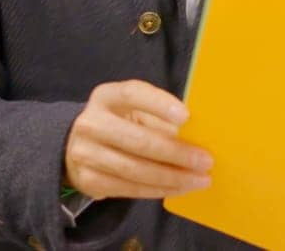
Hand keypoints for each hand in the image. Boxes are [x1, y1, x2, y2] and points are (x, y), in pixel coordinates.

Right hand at [63, 80, 212, 199]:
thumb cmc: (121, 123)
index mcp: (106, 97)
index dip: (159, 104)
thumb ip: (161, 118)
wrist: (79, 147)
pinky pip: (129, 189)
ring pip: (135, 169)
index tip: (187, 116)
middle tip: (205, 161)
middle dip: (177, 153)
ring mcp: (85, 154)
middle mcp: (91, 123)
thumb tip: (198, 134)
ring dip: (173, 177)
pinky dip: (159, 189)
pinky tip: (180, 188)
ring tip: (200, 179)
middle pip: (138, 140)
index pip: (133, 94)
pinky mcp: (88, 180)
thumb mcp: (135, 111)